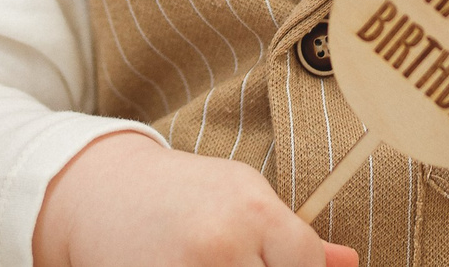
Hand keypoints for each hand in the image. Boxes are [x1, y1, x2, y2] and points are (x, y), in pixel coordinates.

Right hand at [33, 130, 361, 266]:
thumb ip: (295, 236)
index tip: (280, 266)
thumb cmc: (182, 192)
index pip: (306, 266)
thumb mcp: (242, 195)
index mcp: (252, 211)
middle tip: (244, 266)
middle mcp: (222, 244)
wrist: (100, 190)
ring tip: (221, 266)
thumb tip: (348, 263)